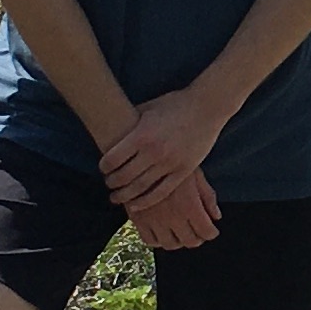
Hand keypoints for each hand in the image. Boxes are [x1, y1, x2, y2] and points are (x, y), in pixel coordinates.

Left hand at [99, 83, 225, 212]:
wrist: (207, 107)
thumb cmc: (175, 104)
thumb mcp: (148, 108)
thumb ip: (131, 121)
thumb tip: (114, 129)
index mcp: (142, 135)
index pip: (112, 159)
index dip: (104, 167)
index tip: (103, 169)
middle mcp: (154, 152)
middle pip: (124, 176)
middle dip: (112, 183)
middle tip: (108, 183)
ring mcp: (170, 163)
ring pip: (140, 188)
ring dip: (124, 195)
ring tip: (117, 197)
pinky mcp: (184, 171)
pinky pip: (161, 192)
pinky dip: (145, 201)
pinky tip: (135, 205)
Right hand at [123, 167, 221, 250]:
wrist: (140, 155)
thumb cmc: (172, 160)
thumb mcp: (195, 174)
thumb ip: (208, 196)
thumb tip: (216, 216)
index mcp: (190, 205)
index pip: (206, 232)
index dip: (211, 232)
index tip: (211, 230)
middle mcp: (173, 216)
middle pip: (190, 241)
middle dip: (197, 238)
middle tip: (198, 232)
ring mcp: (154, 220)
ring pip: (170, 244)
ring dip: (178, 241)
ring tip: (180, 232)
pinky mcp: (138, 220)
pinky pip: (149, 240)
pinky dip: (158, 240)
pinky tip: (162, 231)